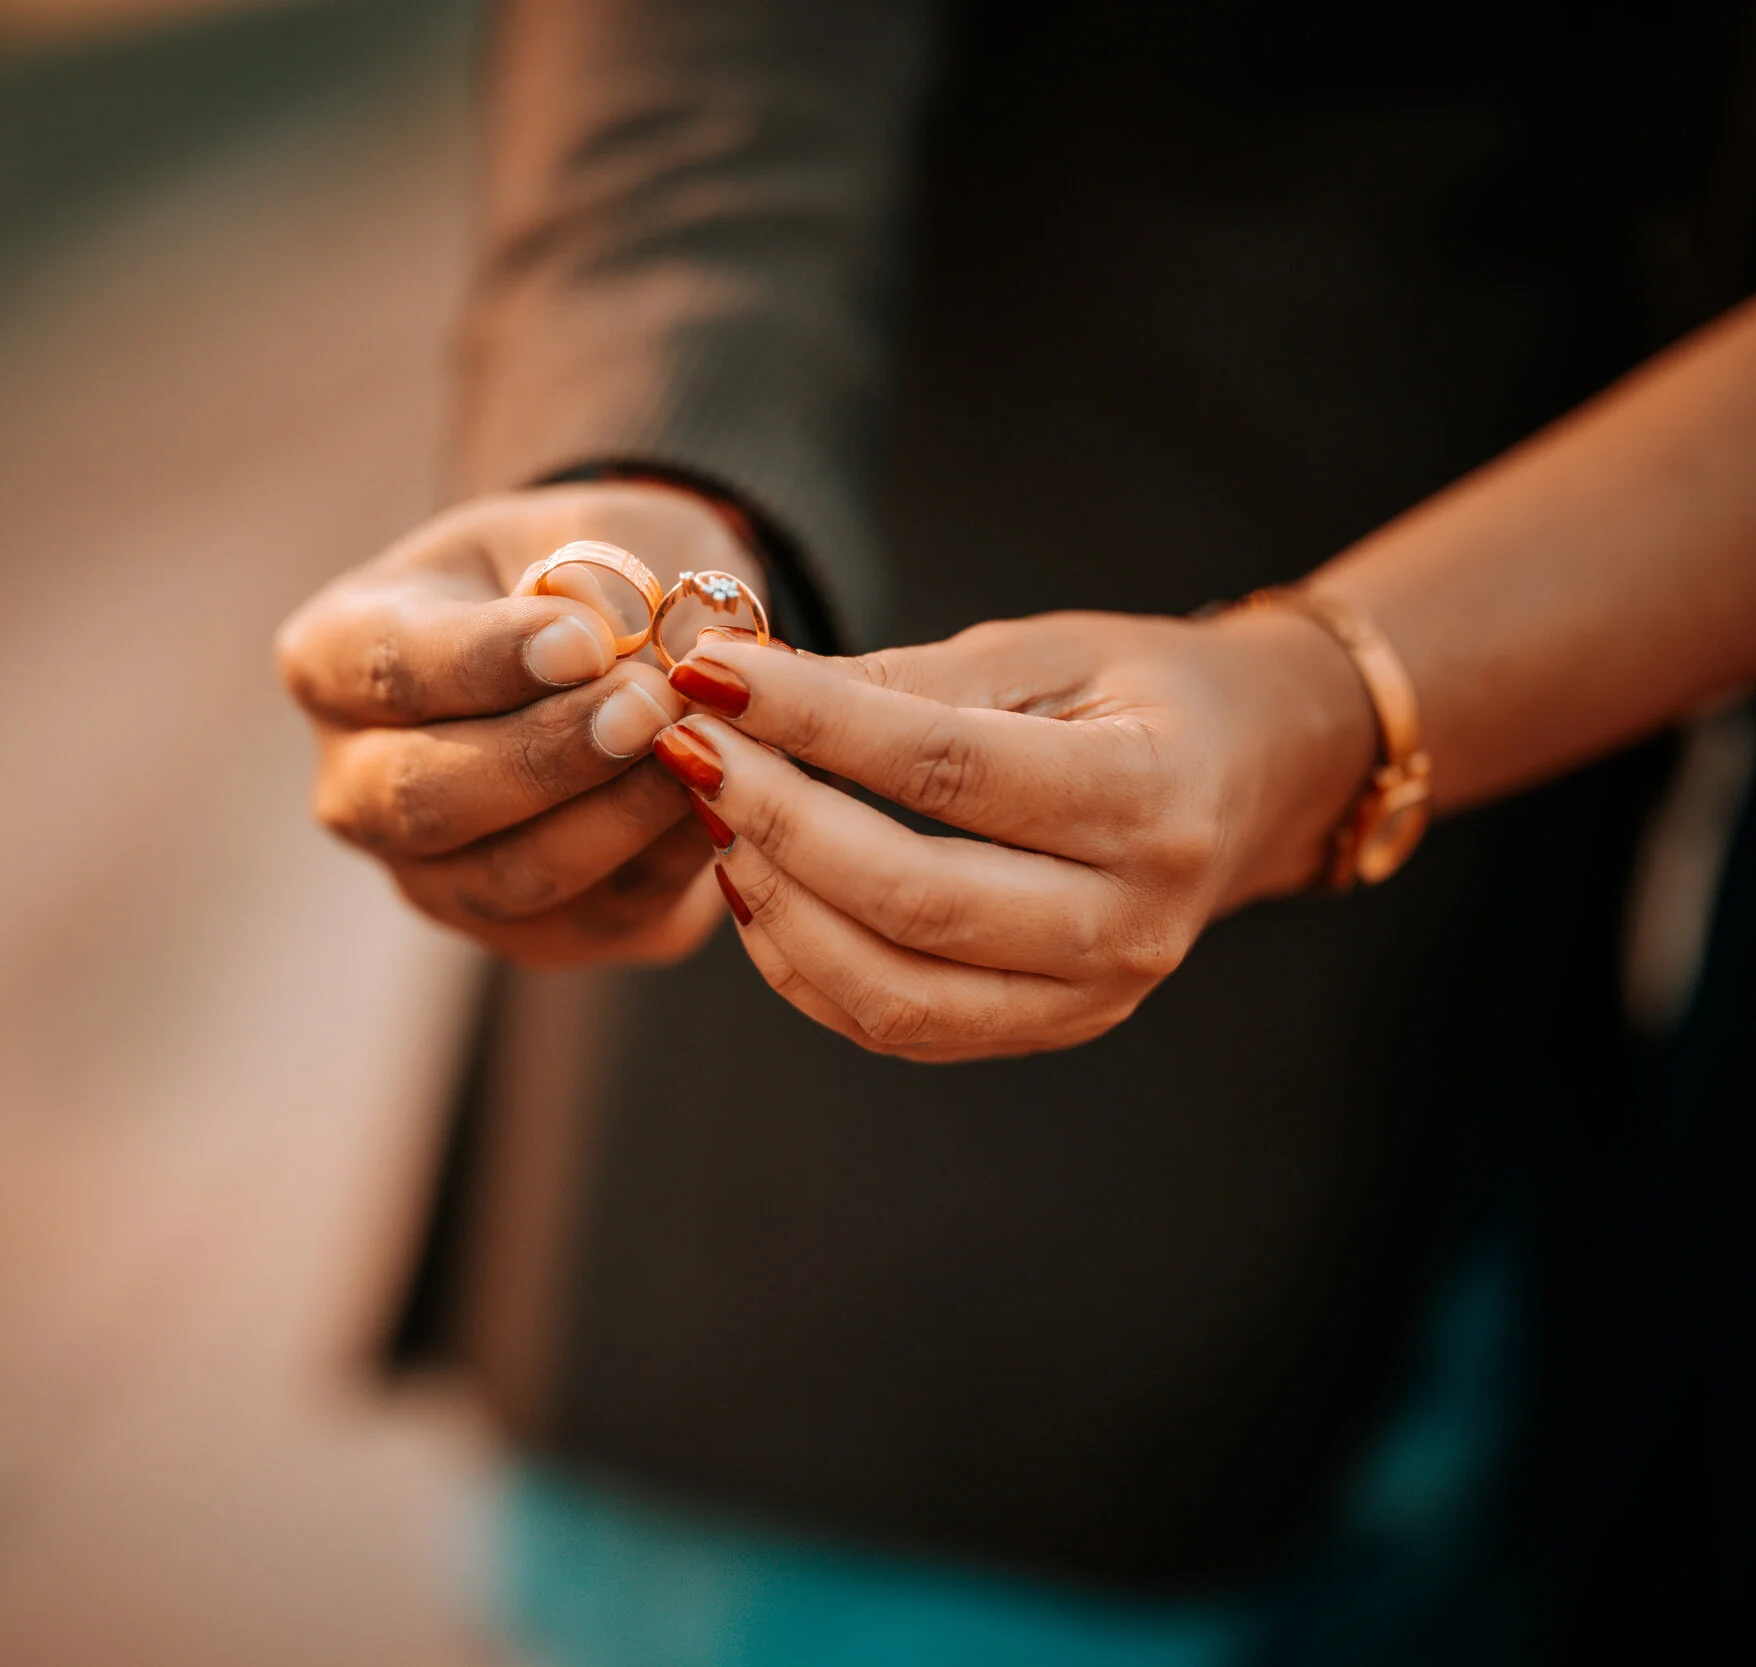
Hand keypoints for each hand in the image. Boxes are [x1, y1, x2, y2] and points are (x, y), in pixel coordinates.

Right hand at [277, 482, 764, 965]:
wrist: (631, 641)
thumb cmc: (588, 568)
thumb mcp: (592, 528)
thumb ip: (607, 581)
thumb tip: (648, 659)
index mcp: (336, 659)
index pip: (388, 669)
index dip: (483, 661)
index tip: (582, 639)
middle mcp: (357, 783)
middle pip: (423, 796)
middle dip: (544, 756)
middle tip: (647, 708)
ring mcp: (433, 873)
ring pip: (508, 876)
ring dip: (613, 818)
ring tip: (699, 748)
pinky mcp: (528, 932)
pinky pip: (597, 916)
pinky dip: (666, 862)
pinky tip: (725, 798)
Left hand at [655, 607, 1376, 1058]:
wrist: (1251, 777)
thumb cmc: (1139, 692)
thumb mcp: (1045, 651)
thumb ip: (908, 679)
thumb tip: (749, 687)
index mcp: (1150, 799)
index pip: (948, 769)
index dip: (816, 723)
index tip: (711, 674)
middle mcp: (1131, 921)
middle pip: (913, 897)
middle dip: (775, 819)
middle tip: (688, 747)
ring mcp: (1092, 997)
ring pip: (893, 990)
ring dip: (776, 904)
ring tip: (715, 813)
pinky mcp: (1046, 1030)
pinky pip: (896, 1027)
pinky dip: (804, 965)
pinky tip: (758, 883)